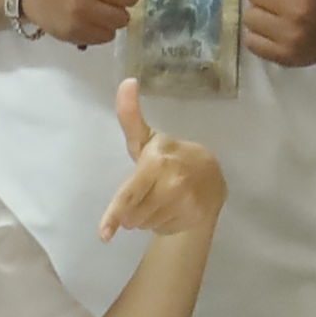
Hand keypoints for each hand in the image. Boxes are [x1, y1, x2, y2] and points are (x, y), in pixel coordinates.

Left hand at [95, 80, 225, 240]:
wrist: (211, 175)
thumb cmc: (169, 156)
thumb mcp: (147, 138)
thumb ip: (130, 116)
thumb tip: (126, 81)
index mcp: (157, 163)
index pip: (130, 194)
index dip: (115, 215)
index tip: (104, 234)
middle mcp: (172, 185)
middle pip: (132, 215)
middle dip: (130, 211)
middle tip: (145, 192)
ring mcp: (185, 204)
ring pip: (145, 225)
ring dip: (144, 217)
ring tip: (159, 198)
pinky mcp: (195, 218)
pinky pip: (161, 230)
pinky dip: (160, 223)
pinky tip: (171, 208)